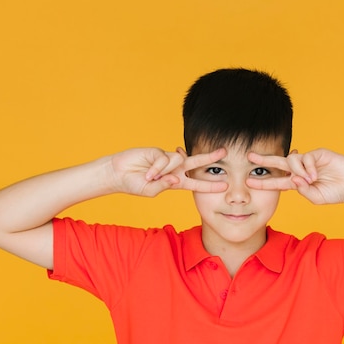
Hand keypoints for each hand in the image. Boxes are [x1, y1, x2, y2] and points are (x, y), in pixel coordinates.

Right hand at [109, 147, 228, 196]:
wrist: (118, 174)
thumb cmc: (134, 185)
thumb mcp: (151, 191)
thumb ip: (164, 186)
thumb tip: (176, 179)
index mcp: (175, 182)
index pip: (196, 183)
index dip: (209, 185)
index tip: (224, 185)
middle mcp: (174, 169)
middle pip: (196, 162)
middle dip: (210, 157)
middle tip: (224, 152)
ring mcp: (167, 160)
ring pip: (178, 160)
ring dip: (165, 171)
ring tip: (150, 177)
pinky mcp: (159, 151)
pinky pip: (165, 158)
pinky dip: (157, 167)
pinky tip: (148, 172)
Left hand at [246, 148, 343, 204]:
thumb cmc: (336, 193)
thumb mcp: (316, 197)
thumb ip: (302, 191)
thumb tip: (293, 179)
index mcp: (298, 182)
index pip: (278, 181)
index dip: (264, 182)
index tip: (249, 182)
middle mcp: (301, 170)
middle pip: (279, 163)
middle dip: (264, 160)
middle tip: (250, 157)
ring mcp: (309, 161)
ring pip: (292, 160)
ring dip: (297, 171)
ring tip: (309, 180)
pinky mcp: (318, 153)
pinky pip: (306, 158)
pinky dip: (308, 168)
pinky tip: (315, 175)